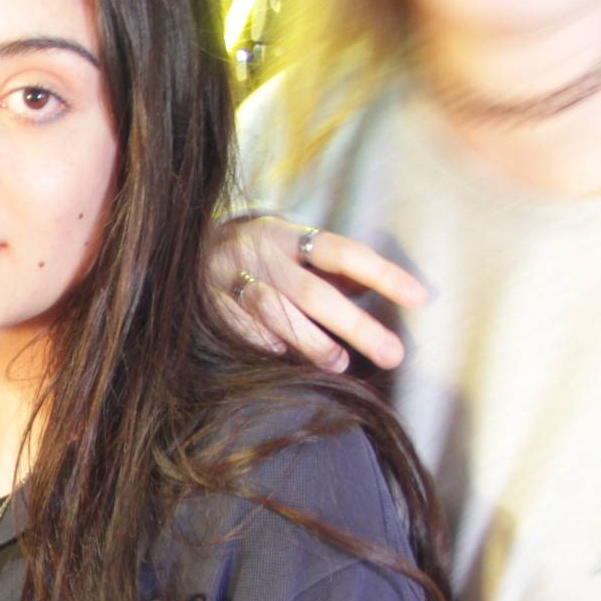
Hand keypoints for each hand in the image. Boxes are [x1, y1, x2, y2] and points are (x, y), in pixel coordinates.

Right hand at [208, 215, 428, 374]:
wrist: (181, 250)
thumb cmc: (255, 257)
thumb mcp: (292, 251)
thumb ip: (331, 270)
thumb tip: (371, 288)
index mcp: (287, 235)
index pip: (344, 252)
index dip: (382, 273)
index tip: (420, 297)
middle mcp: (261, 254)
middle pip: (314, 292)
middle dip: (356, 326)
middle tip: (393, 354)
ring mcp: (230, 279)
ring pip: (276, 313)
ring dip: (311, 342)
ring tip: (340, 365)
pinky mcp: (207, 303)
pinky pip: (241, 327)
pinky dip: (263, 342)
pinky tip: (283, 356)